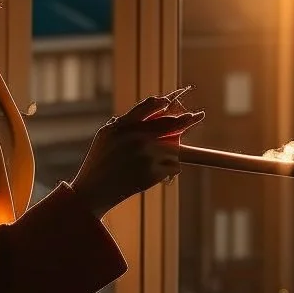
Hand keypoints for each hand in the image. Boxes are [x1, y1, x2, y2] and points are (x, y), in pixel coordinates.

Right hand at [69, 90, 204, 218]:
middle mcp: (136, 137)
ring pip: (174, 148)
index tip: (173, 102)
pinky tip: (152, 175)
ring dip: (169, 155)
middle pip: (170, 124)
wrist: (94, 190)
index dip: (164, 102)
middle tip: (199, 115)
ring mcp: (146, 155)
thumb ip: (127, 121)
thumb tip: (155, 110)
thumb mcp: (106, 135)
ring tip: (150, 164)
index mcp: (123, 126)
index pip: (149, 107)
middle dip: (188, 119)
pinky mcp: (153, 173)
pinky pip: (173, 167)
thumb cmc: (100, 162)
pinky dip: (168, 171)